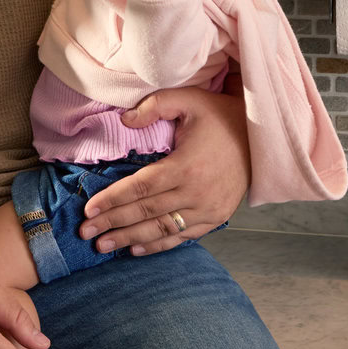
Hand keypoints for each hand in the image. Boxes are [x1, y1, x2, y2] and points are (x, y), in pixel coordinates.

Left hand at [78, 85, 249, 254]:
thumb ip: (154, 106)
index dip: (112, 200)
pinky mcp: (216, 218)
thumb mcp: (188, 99)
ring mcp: (207, 209)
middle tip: (85, 233)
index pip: (140, 187)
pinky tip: (135, 248)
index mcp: (185, 166)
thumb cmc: (221, 116)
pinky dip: (158, 245)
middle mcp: (196, 193)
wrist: (262, 138)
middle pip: (146, 212)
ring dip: (130, 239)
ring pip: (161, 229)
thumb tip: (124, 120)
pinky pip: (182, 236)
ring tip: (103, 246)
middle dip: (113, 223)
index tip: (89, 210)